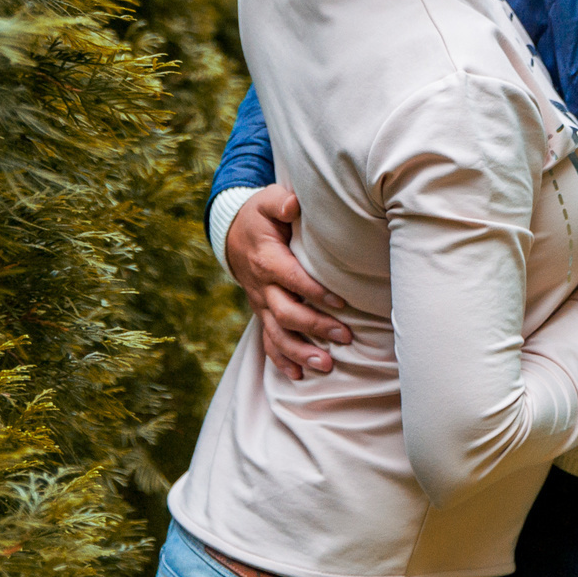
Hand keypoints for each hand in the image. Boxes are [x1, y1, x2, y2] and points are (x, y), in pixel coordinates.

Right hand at [225, 187, 352, 379]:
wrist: (232, 233)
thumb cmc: (259, 216)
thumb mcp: (267, 200)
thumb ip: (281, 202)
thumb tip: (294, 205)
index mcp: (266, 259)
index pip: (291, 279)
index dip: (314, 292)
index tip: (341, 302)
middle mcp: (261, 287)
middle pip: (286, 313)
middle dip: (316, 327)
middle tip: (346, 336)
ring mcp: (260, 303)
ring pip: (277, 335)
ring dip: (300, 353)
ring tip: (326, 366)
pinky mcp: (262, 313)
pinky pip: (267, 342)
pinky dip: (281, 361)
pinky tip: (299, 376)